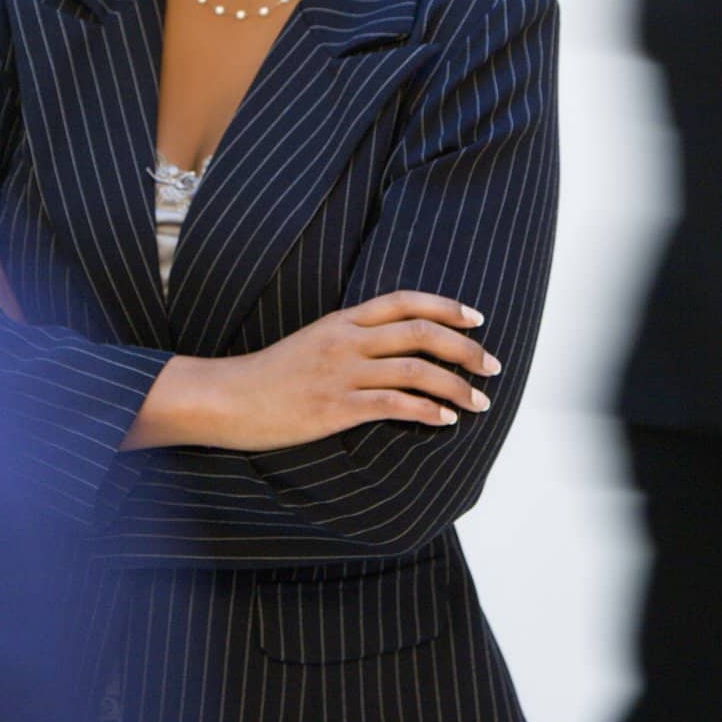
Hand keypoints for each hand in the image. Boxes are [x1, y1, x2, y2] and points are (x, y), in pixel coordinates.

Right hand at [128, 290, 500, 452]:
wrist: (228, 397)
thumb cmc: (271, 375)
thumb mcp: (313, 343)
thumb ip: (351, 341)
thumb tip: (392, 351)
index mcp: (342, 320)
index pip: (403, 300)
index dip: (446, 306)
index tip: (477, 319)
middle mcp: (347, 339)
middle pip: (420, 331)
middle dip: (465, 348)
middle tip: (493, 365)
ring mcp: (342, 372)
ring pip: (415, 369)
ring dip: (456, 385)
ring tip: (480, 401)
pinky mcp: (336, 406)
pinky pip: (393, 404)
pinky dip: (427, 411)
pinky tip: (445, 420)